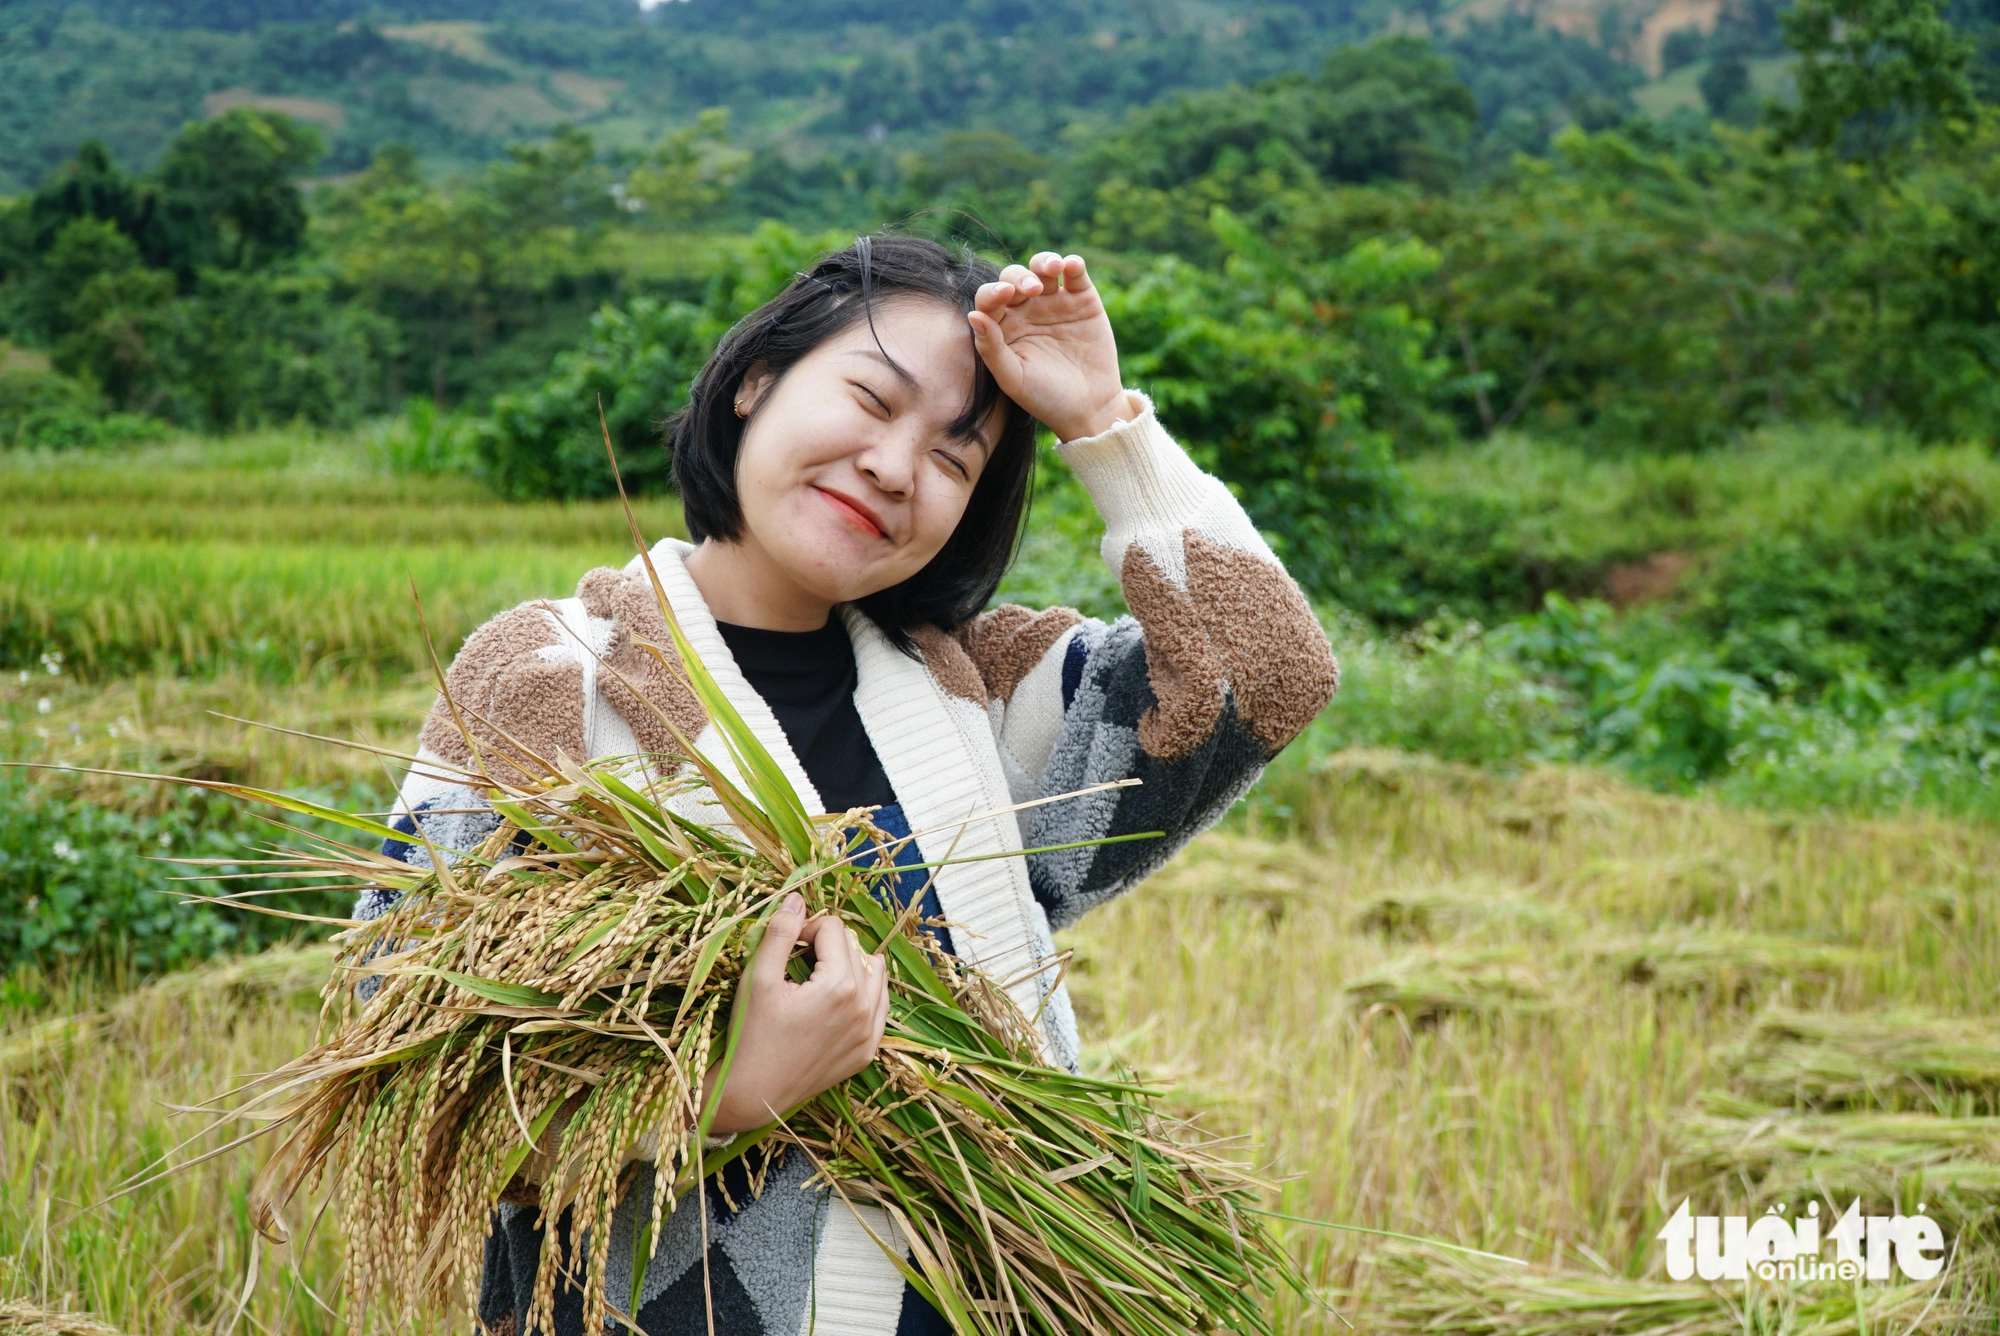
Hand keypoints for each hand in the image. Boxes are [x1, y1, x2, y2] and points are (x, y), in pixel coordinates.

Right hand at [701, 891, 889, 1135]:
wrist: (753, 1092)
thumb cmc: (751, 1034)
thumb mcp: (758, 978)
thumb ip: (780, 933)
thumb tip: (796, 898)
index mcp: (840, 985)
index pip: (834, 929)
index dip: (807, 930)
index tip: (787, 947)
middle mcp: (864, 1007)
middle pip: (854, 948)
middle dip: (827, 947)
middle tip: (797, 964)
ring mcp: (869, 1032)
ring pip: (873, 974)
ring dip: (849, 966)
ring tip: (818, 978)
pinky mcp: (867, 1051)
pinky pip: (879, 1006)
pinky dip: (863, 994)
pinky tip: (839, 999)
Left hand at [969, 251, 1131, 442]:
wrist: (1089, 409)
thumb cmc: (1045, 398)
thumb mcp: (1014, 379)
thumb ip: (991, 349)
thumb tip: (973, 315)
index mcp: (1003, 327)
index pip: (990, 300)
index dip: (993, 292)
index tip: (1003, 294)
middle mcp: (1026, 310)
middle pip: (1014, 278)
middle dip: (1020, 278)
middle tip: (1031, 290)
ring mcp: (1055, 302)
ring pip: (1042, 268)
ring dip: (1044, 262)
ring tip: (1053, 268)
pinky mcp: (1083, 299)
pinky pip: (1075, 274)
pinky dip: (1073, 264)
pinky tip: (1071, 266)